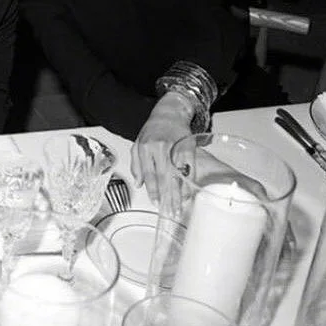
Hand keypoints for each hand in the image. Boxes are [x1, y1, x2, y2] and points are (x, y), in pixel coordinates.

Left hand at [130, 91, 193, 205]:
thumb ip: (136, 164)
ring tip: (180, 207)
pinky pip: (190, 167)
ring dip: (179, 193)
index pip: (149, 174)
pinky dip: (189, 181)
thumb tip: (138, 183)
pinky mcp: (188, 147)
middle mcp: (159, 148)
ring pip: (177, 174)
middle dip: (167, 197)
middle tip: (170, 211)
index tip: (156, 203)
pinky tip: (189, 192)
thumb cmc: (152, 130)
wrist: (169, 113)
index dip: (153, 190)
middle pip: (163, 177)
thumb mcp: (137, 144)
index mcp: (145, 148)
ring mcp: (175, 147)